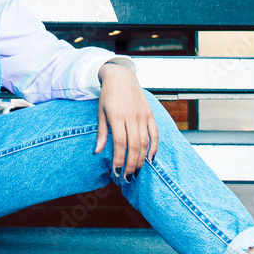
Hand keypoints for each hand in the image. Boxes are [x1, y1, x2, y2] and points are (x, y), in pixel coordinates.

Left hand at [94, 63, 158, 177]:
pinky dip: (154, 147)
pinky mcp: (150, 114)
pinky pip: (155, 133)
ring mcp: (143, 115)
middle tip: (128, 177)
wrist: (121, 76)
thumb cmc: (108, 95)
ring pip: (145, 142)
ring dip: (142, 159)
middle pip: (134, 145)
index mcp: (117, 116)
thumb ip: (102, 133)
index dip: (119, 159)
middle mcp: (132, 116)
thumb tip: (98, 152)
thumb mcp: (101, 112)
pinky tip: (150, 158)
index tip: (117, 172)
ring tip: (137, 171)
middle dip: (131, 164)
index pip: (120, 142)